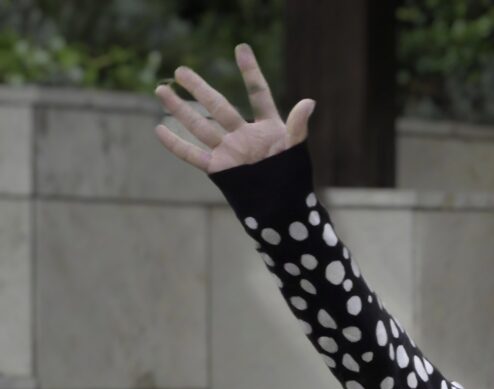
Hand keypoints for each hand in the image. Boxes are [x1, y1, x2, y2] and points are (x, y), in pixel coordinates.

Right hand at [153, 44, 310, 175]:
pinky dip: (176, 145)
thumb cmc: (294, 178)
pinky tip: (159, 130)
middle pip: (219, 106)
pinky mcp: (220, 169)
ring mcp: (230, 151)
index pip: (258, 94)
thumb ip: (298, 126)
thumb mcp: (297, 150)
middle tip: (180, 71)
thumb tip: (309, 102)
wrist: (285, 209)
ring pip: (200, 126)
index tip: (241, 48)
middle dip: (199, 89)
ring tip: (161, 90)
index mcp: (268, 128)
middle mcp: (244, 135)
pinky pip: (193, 155)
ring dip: (180, 109)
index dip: (251, 72)